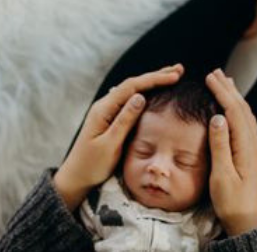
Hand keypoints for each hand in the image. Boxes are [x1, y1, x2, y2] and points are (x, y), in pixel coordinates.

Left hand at [54, 64, 184, 209]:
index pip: (131, 87)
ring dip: (152, 82)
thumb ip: (125, 121)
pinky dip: (146, 94)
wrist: (76, 176)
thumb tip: (140, 97)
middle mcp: (104, 105)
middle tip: (179, 69)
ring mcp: (106, 111)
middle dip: (156, 76)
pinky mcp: (110, 118)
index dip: (154, 80)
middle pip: (133, 84)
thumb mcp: (110, 144)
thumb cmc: (92, 164)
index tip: (175, 77)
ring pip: (132, 91)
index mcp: (103, 109)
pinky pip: (130, 100)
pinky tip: (154, 92)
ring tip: (172, 76)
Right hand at [205, 69, 256, 235]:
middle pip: (243, 110)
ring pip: (246, 116)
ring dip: (235, 98)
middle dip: (229, 90)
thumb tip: (218, 118)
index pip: (235, 112)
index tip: (211, 78)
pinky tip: (232, 110)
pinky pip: (246, 126)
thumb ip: (220, 146)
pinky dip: (238, 111)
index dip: (223, 93)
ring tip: (225, 84)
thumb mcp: (221, 176)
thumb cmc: (232, 203)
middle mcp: (253, 146)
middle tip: (216, 73)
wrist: (247, 222)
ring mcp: (254, 151)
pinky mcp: (251, 156)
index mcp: (246, 148)